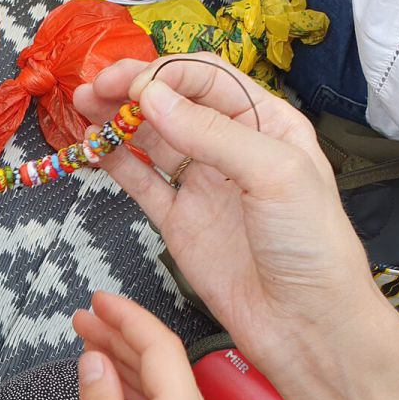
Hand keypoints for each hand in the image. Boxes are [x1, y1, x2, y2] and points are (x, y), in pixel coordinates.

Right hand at [72, 291, 232, 399]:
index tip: (95, 298)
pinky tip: (115, 385)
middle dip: (123, 336)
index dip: (128, 318)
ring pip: (170, 390)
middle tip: (80, 317)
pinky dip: (143, 394)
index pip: (163, 351)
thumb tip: (94, 359)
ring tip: (88, 342)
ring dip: (131, 364)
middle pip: (168, 366)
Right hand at [74, 55, 383, 375]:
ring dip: (118, 121)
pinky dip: (114, 162)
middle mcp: (233, 151)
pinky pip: (140, 182)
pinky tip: (94, 148)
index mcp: (269, 126)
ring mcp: (203, 187)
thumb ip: (213, 134)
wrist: (305, 324)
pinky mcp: (179, 223)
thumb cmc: (313, 249)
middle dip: (133, 91)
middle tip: (96, 88)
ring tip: (85, 109)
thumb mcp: (275, 174)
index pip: (209, 81)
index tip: (136, 86)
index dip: (169, 76)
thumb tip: (155, 99)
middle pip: (174, 104)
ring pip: (151, 140)